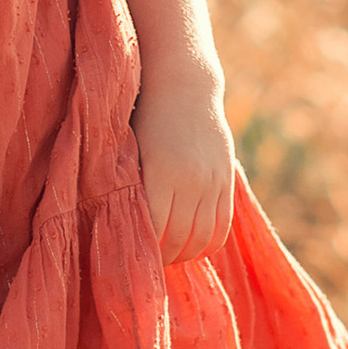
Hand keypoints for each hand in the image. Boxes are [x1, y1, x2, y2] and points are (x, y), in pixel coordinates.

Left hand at [135, 68, 236, 262]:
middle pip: (179, 239)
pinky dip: (208, 243)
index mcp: (162, 173)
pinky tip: (192, 246)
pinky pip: (222, 226)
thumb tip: (121, 226)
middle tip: (149, 264)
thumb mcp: (130, 147)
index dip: (145, 251)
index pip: (155, 230)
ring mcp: (213, 181)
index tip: (133, 258)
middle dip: (163, 257)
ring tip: (169, 256)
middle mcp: (192, 180)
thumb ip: (130, 184)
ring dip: (186, 254)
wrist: (184, 85)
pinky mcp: (226, 180)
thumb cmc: (143, 114)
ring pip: (203, 238)